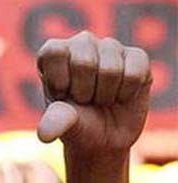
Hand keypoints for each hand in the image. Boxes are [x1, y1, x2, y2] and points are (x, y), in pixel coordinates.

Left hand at [36, 31, 150, 161]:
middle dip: (85, 92)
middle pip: (83, 62)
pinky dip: (127, 93)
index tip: (63, 95)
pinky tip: (121, 95)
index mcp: (54, 53)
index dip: (60, 80)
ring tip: (101, 99)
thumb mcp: (63, 125)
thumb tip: (46, 134)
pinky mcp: (137, 56)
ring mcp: (110, 47)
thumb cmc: (77, 126)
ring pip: (110, 69)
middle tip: (85, 100)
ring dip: (106, 95)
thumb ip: (55, 121)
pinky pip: (134, 73)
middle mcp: (81, 44)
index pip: (54, 52)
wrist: (105, 139)